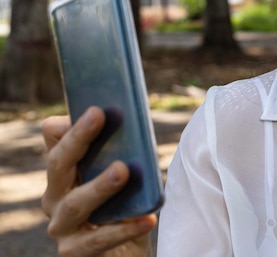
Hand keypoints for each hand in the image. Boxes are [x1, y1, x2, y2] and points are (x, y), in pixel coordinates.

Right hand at [41, 107, 156, 256]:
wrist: (126, 254)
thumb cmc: (126, 210)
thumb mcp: (126, 179)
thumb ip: (126, 153)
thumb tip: (135, 122)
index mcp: (65, 175)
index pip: (56, 142)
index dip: (70, 125)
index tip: (95, 107)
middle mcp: (56, 198)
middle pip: (58, 165)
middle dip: (78, 139)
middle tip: (99, 116)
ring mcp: (62, 227)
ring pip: (75, 203)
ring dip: (99, 186)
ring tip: (123, 170)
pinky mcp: (75, 252)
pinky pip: (99, 239)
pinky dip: (125, 228)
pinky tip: (148, 219)